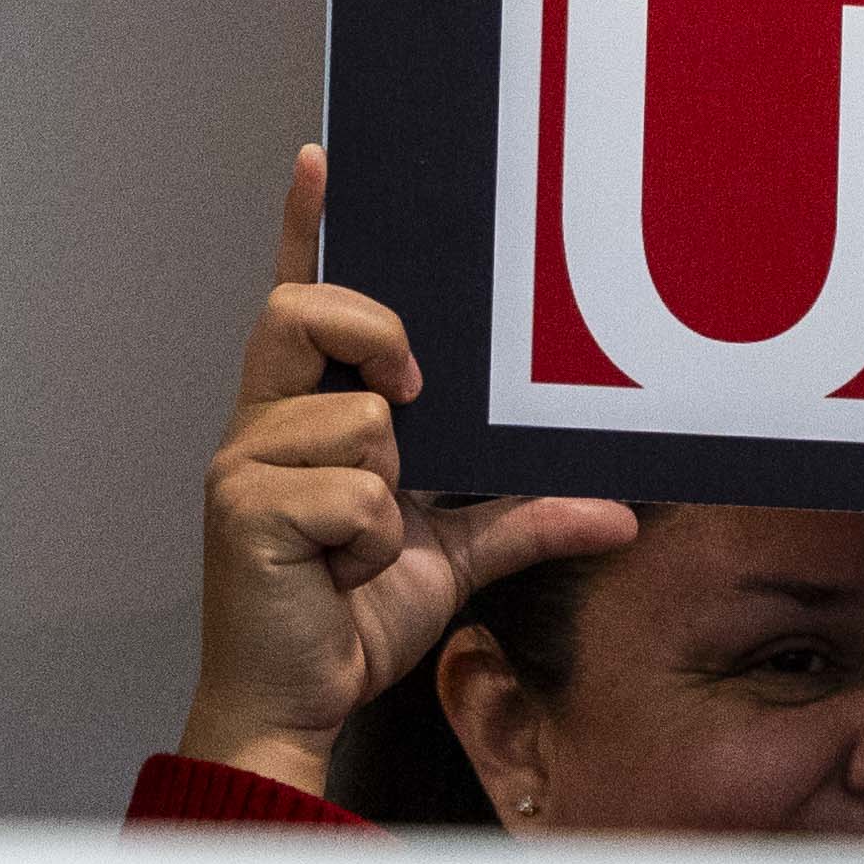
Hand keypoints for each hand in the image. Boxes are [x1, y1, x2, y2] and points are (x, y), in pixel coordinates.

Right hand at [172, 150, 632, 792]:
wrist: (296, 705)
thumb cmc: (350, 617)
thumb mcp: (454, 558)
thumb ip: (527, 519)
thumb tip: (623, 512)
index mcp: (303, 411)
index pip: (299, 299)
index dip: (307, 227)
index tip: (322, 158)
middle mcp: (263, 420)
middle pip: (305, 311)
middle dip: (375, 336)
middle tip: (413, 394)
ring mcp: (244, 460)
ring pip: (358, 418)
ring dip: (386, 491)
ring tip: (358, 544)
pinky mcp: (240, 508)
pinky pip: (354, 492)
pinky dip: (370, 542)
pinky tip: (338, 572)